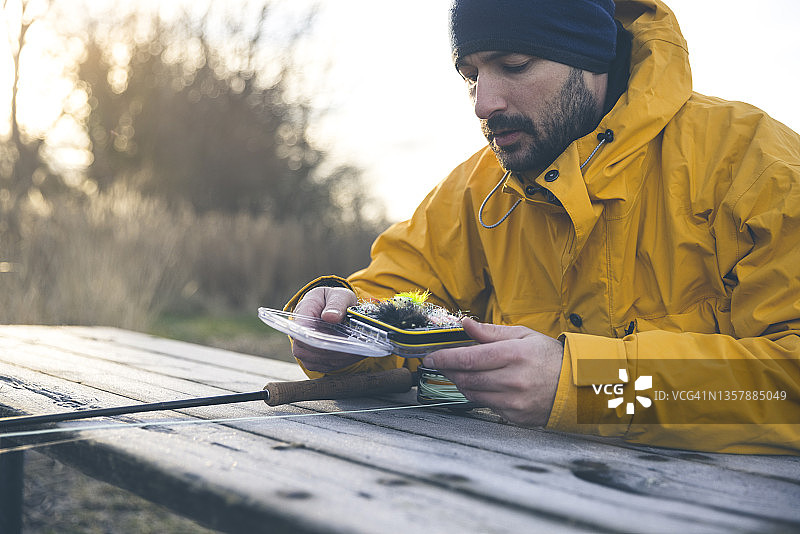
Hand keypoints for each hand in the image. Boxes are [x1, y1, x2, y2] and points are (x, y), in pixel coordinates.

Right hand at [292, 286, 364, 372]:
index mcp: (303, 312)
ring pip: (319, 361)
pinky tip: (355, 354)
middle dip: (334, 350)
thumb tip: (330, 316)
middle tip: (356, 347)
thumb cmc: (336, 300)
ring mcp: (305, 350)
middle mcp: (299, 334)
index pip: (302, 332)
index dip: (318, 339)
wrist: (334, 308)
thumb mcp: (340, 295)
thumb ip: (336, 303)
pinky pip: (326, 365)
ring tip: (359, 350)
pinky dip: (342, 361)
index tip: (340, 340)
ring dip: (340, 357)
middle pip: (310, 350)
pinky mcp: (315, 360)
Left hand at [422, 318, 562, 426]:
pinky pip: (486, 406)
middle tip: (439, 364)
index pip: (469, 359)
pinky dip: (477, 395)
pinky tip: (480, 385)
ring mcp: (514, 401)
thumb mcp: (523, 336)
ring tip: (460, 372)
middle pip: (466, 378)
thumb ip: (491, 332)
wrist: (576, 387)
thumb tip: (465, 323)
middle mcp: (513, 380)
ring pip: (472, 394)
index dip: (445, 358)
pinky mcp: (515, 416)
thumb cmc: (549, 357)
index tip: (430, 357)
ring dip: (460, 383)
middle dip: (448, 371)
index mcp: (514, 355)